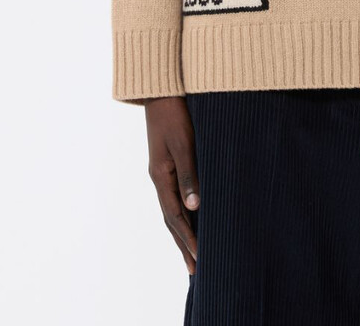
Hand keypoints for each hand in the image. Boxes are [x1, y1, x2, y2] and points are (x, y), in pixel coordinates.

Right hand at [143, 96, 199, 274]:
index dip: (188, 238)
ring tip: (192, 253)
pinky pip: (175, 196)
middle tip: (194, 270)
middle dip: (183, 244)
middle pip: (171, 219)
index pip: (175, 216)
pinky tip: (191, 218)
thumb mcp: (183, 143)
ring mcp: (162, 171)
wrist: (161, 90)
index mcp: (160, 176)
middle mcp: (159, 178)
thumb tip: (195, 207)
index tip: (199, 258)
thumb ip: (188, 174)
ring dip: (182, 232)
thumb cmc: (175, 113)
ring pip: (172, 209)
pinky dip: (183, 213)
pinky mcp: (168, 162)